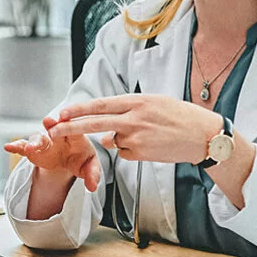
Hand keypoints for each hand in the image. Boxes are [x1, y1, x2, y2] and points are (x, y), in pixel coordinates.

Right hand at [5, 117, 100, 191]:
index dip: (69, 124)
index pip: (73, 128)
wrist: (68, 160)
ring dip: (33, 142)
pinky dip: (16, 146)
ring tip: (29, 148)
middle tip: (48, 121)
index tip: (65, 120)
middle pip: (54, 128)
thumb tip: (93, 186)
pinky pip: (23, 147)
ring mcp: (44, 142)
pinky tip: (8, 147)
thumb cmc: (81, 157)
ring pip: (38, 138)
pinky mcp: (33, 150)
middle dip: (51, 125)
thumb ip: (92, 174)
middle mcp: (58, 135)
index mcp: (76, 136)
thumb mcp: (89, 165)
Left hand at [46, 94, 223, 163]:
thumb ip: (127, 112)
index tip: (61, 112)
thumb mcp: (153, 103)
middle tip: (52, 129)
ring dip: (120, 139)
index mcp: (136, 101)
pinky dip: (131, 151)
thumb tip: (106, 130)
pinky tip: (151, 145)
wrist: (204, 136)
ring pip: (112, 140)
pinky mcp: (141, 154)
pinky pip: (125, 153)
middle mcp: (134, 118)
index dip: (78, 109)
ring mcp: (137, 138)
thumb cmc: (180, 116)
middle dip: (70, 127)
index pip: (100, 105)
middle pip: (94, 123)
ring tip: (148, 135)